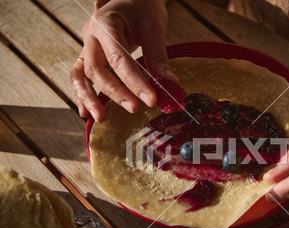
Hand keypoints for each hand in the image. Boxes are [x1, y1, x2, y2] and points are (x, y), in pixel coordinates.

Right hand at [70, 0, 176, 121]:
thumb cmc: (142, 7)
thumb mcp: (153, 26)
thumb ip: (158, 56)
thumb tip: (171, 85)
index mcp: (106, 24)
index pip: (119, 58)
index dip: (135, 82)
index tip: (151, 99)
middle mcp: (91, 36)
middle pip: (96, 69)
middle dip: (114, 92)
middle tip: (133, 108)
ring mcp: (87, 47)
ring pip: (80, 75)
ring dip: (89, 97)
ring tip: (100, 118)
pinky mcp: (89, 57)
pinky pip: (80, 77)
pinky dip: (82, 95)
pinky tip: (86, 113)